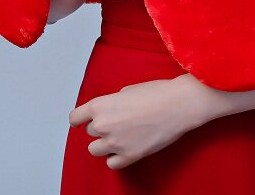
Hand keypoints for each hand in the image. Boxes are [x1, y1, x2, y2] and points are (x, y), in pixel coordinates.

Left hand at [68, 75, 205, 169]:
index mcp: (101, 105)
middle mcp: (103, 125)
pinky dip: (116, 157)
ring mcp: (115, 143)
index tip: (81, 121)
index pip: (75, 118)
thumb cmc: (156, 92)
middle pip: (90, 132)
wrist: (178, 104)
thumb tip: (108, 113)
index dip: (79, 119)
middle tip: (118, 121)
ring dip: (105, 143)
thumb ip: (111, 103)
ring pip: (95, 150)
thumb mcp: (127, 90)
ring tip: (121, 136)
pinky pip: (111, 163)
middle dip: (101, 127)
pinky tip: (126, 147)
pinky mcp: (129, 157)